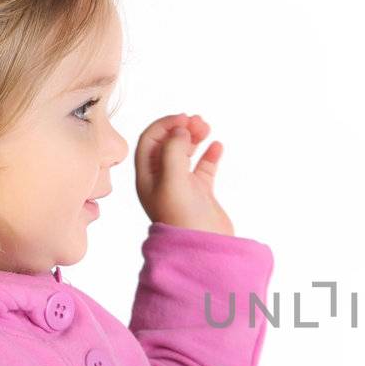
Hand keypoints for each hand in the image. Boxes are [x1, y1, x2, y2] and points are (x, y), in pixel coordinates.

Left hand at [134, 113, 234, 235]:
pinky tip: (217, 146)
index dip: (165, 125)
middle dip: (181, 128)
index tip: (184, 118)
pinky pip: (203, 168)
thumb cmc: (182, 217)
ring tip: (207, 127)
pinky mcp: (200, 193)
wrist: (203, 247)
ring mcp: (182, 186)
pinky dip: (209, 154)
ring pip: (185, 153)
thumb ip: (173, 150)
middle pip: (167, 143)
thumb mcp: (172, 179)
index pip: (149, 140)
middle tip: (199, 122)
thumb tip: (180, 128)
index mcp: (147, 176)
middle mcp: (162, 179)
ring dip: (194, 137)